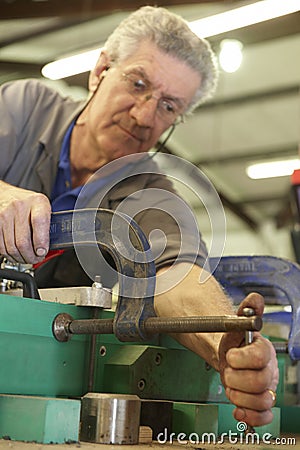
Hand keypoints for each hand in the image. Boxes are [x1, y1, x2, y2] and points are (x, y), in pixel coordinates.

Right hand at [0, 182, 50, 263]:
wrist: (6, 194)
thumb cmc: (28, 203)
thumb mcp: (42, 208)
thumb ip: (47, 225)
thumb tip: (49, 247)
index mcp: (37, 202)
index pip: (39, 222)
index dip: (41, 241)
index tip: (42, 252)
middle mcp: (19, 207)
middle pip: (23, 241)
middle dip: (31, 257)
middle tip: (36, 259)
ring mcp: (4, 215)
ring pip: (11, 247)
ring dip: (20, 258)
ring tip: (26, 259)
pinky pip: (1, 247)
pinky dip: (9, 255)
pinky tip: (16, 254)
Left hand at [219, 293, 278, 426]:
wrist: (230, 358)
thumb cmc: (234, 342)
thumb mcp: (236, 325)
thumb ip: (245, 311)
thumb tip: (254, 298)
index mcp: (264, 351)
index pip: (260, 357)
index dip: (242, 359)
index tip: (230, 356)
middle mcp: (269, 371)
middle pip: (259, 382)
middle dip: (235, 378)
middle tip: (227, 372)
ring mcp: (267, 388)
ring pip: (261, 401)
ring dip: (239, 396)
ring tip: (231, 385)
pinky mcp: (262, 404)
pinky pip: (264, 417)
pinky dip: (250, 416)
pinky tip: (239, 409)